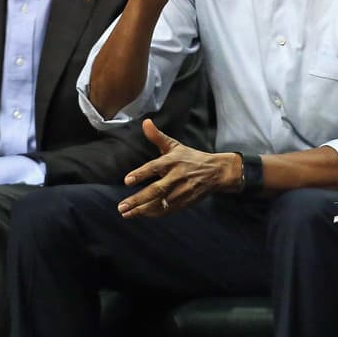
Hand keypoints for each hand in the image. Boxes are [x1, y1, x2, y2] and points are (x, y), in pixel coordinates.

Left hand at [117, 119, 236, 217]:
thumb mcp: (174, 146)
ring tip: (126, 213)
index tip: (127, 180)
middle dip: (138, 199)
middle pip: (156, 190)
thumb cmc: (190, 158)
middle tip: (121, 207)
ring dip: (142, 210)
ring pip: (161, 203)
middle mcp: (177, 176)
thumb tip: (145, 122)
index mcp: (173, 161)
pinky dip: (154, 213)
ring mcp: (182, 191)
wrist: (216, 172)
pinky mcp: (186, 202)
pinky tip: (141, 214)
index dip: (141, 174)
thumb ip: (157, 136)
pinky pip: (168, 210)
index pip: (155, 167)